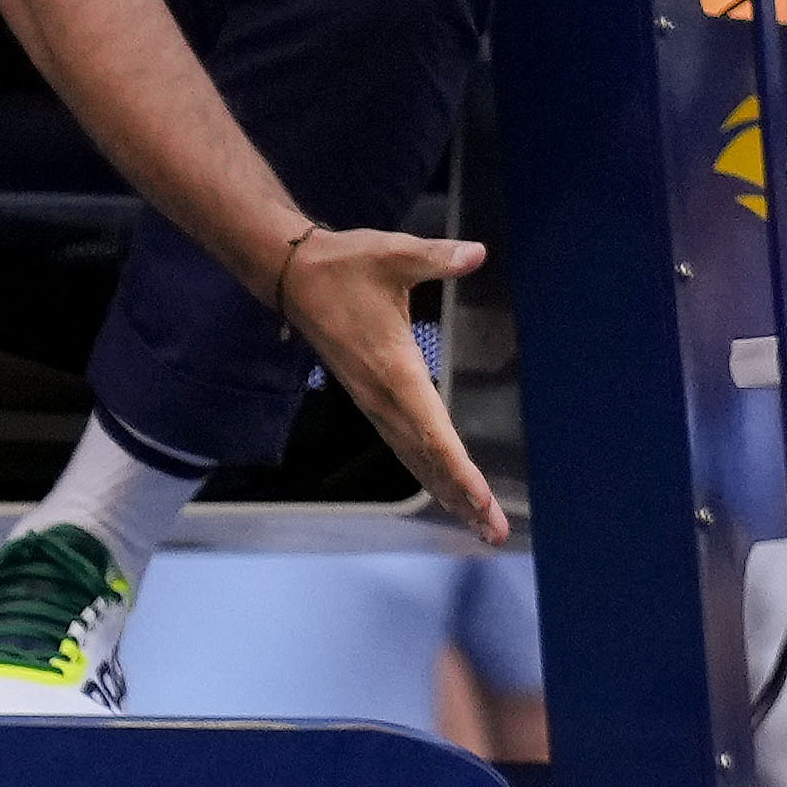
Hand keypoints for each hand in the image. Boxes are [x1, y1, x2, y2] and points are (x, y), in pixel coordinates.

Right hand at [277, 223, 501, 536]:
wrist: (292, 277)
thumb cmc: (345, 265)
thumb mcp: (393, 254)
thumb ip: (437, 257)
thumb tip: (476, 253)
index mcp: (395, 371)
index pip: (433, 431)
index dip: (458, 469)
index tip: (480, 500)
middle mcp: (385, 399)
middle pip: (428, 460)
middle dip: (462, 498)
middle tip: (494, 533)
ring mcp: (376, 404)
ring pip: (416, 460)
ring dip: (448, 494)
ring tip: (479, 526)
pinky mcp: (374, 401)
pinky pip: (406, 447)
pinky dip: (430, 473)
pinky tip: (447, 490)